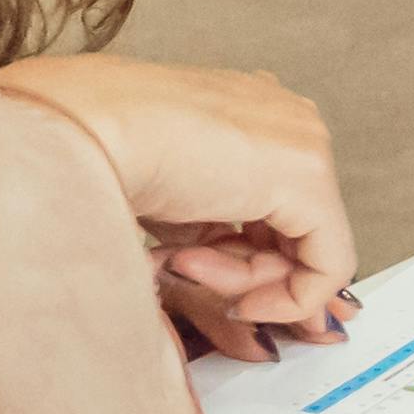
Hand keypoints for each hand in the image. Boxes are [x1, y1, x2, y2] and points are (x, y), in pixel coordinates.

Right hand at [0, 54, 363, 363]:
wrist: (86, 130)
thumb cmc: (104, 154)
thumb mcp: (174, 207)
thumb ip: (216, 239)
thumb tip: (246, 293)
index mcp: (255, 114)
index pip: (277, 209)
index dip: (253, 264)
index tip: (223, 295)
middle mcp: (290, 121)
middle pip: (292, 230)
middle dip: (241, 273)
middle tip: (184, 271)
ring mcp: (305, 143)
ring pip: (305, 249)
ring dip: (239, 280)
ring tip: (180, 262)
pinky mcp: (309, 177)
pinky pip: (328, 263)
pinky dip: (287, 299)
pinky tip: (236, 299)